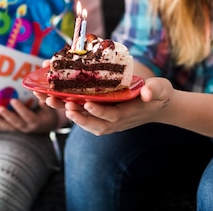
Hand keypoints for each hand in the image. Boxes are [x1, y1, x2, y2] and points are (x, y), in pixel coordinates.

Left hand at [0, 99, 58, 132]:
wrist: (48, 124)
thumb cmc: (49, 113)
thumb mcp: (49, 108)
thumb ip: (44, 101)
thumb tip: (37, 90)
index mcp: (36, 121)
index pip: (27, 115)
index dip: (20, 109)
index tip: (12, 100)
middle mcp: (27, 127)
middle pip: (16, 122)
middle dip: (7, 116)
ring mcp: (21, 129)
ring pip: (9, 127)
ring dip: (0, 122)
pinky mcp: (16, 129)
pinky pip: (6, 129)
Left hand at [60, 77, 174, 135]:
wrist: (156, 105)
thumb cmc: (159, 95)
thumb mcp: (161, 89)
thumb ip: (155, 90)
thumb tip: (148, 92)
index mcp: (128, 113)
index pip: (111, 116)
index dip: (99, 111)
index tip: (87, 104)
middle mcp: (114, 120)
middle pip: (92, 122)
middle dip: (75, 115)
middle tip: (61, 104)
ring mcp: (106, 120)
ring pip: (83, 119)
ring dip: (66, 111)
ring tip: (51, 100)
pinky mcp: (100, 115)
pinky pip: (82, 113)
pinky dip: (69, 106)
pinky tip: (56, 96)